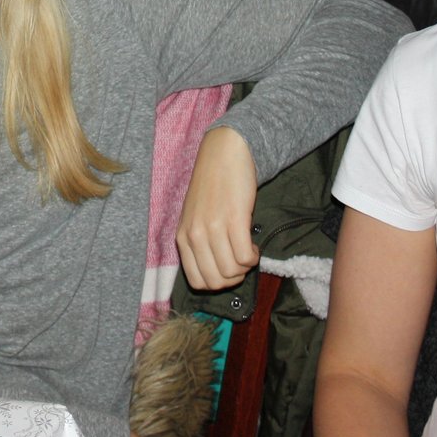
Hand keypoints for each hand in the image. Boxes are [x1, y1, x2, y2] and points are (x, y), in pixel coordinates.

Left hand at [175, 126, 259, 290]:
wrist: (224, 153)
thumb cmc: (212, 186)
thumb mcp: (195, 218)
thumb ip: (199, 244)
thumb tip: (216, 272)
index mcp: (182, 238)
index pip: (197, 282)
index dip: (217, 283)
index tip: (227, 269)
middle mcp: (195, 235)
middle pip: (216, 282)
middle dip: (233, 279)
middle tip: (240, 262)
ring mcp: (213, 227)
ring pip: (231, 272)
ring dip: (245, 268)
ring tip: (247, 251)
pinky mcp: (234, 219)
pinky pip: (245, 257)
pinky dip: (253, 258)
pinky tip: (254, 246)